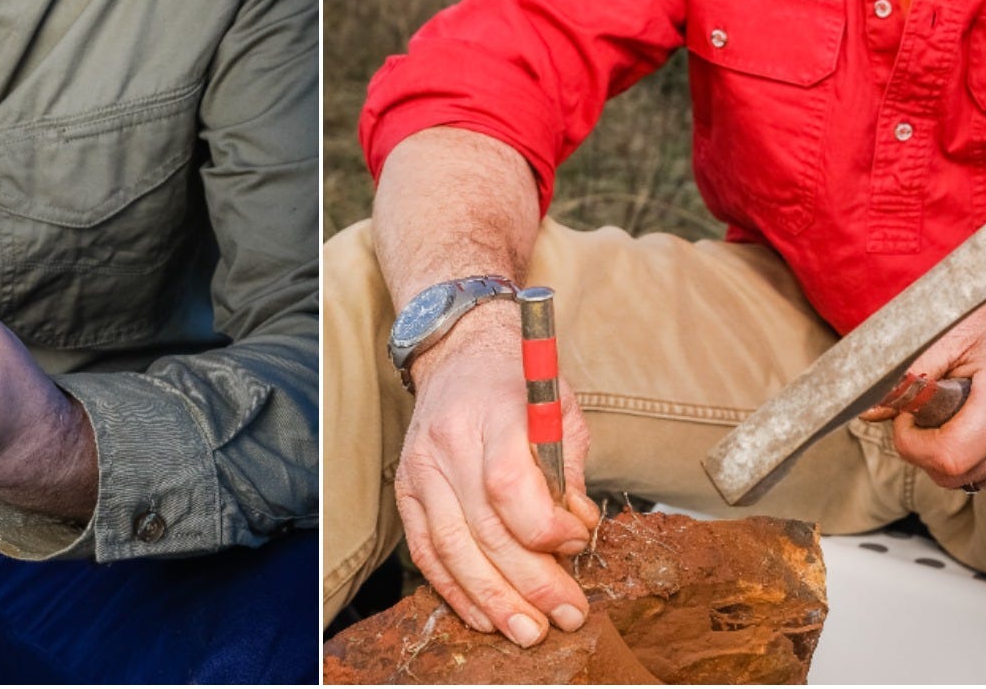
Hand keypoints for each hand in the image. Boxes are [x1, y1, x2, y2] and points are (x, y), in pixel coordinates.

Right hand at [394, 306, 602, 646]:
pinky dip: (455, 590)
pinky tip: (485, 615)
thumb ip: (571, 471)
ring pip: (453, 548)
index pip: (509, 485)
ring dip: (494, 599)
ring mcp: (421, 467)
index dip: (546, 529)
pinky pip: (426, 550)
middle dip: (530, 582)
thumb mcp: (560, 410)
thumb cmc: (518, 382)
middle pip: (484, 528)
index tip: (578, 542)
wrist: (460, 355)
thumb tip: (578, 530)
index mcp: (494, 412)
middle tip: (567, 615)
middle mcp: (449, 442)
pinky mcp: (407, 488)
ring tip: (529, 631)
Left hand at [862, 280, 985, 490]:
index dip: (913, 441)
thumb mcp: (962, 329)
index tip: (910, 416)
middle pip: (954, 475)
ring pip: (971, 481)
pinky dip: (978, 457)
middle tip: (934, 410)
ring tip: (969, 409)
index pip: (947, 456)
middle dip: (928, 448)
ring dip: (954, 453)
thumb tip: (871, 408)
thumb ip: (912, 371)